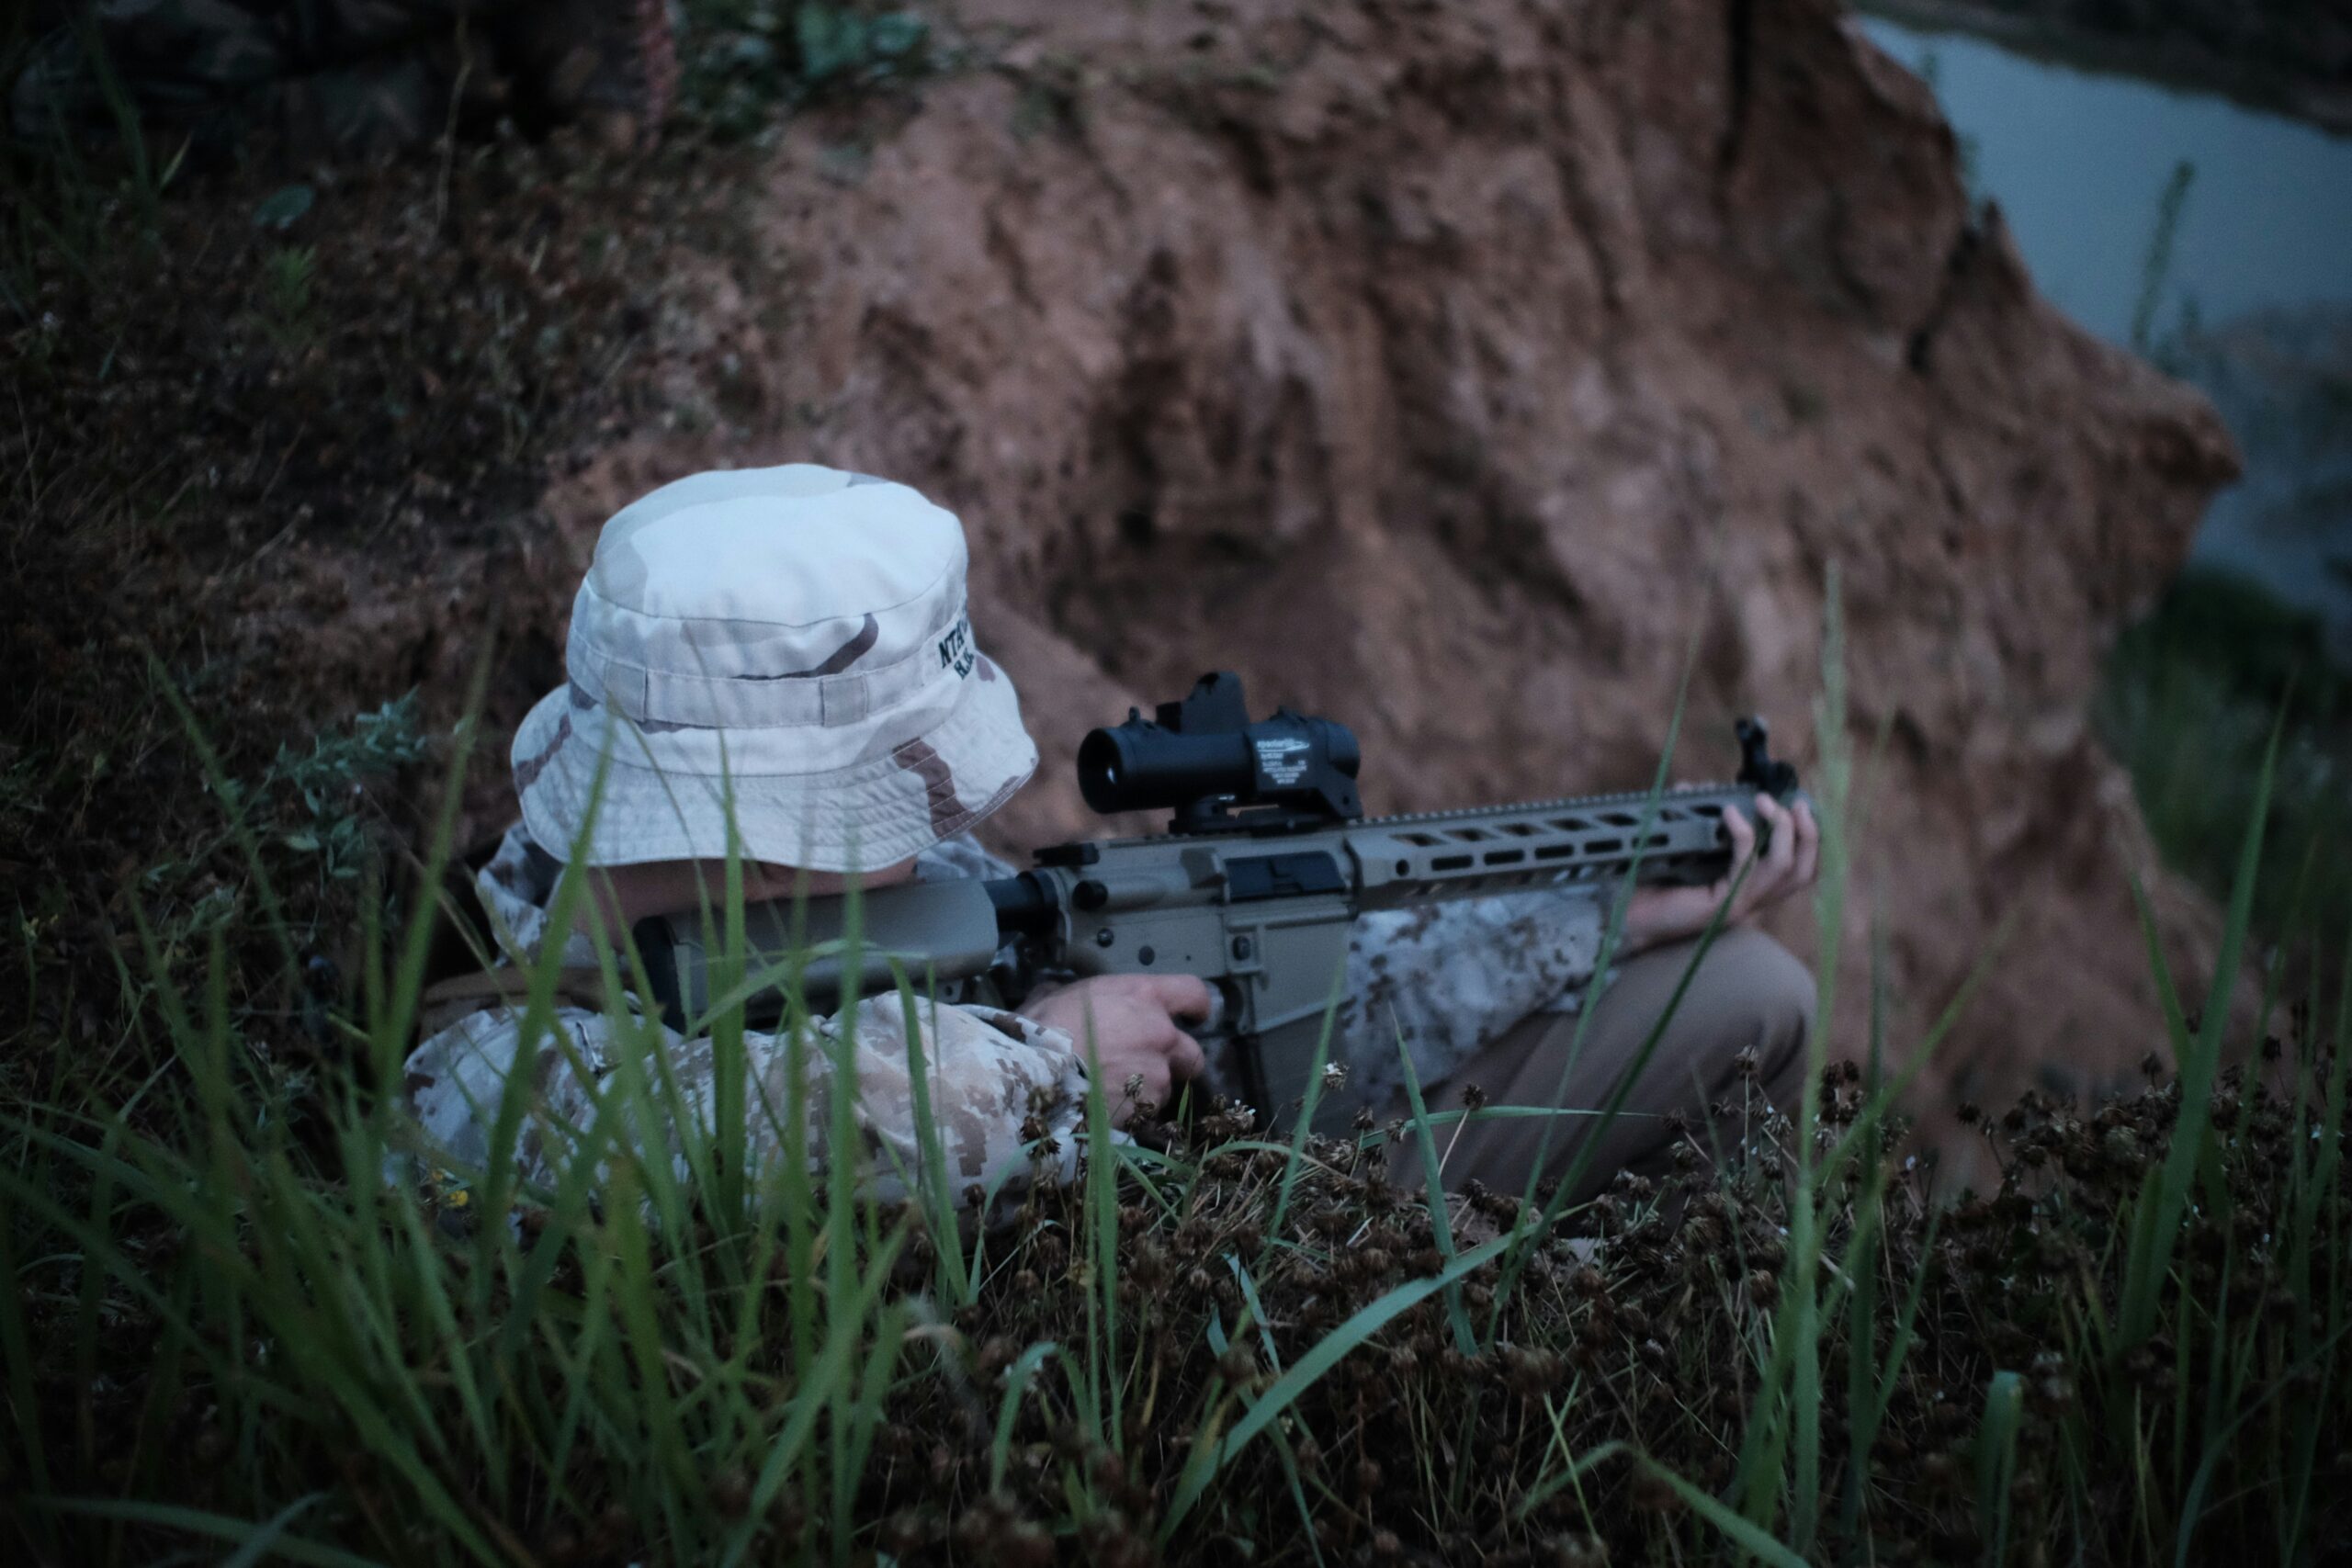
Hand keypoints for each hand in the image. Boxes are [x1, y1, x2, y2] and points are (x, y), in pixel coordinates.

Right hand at [1020, 974, 1211, 1126]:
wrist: (1033, 1078)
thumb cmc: (1042, 1030)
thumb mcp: (1056, 997)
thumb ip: (1075, 996)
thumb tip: (1059, 995)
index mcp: (1143, 997)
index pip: (1193, 993)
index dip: (1195, 1006)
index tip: (1192, 1016)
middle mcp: (1161, 1035)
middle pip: (1193, 1053)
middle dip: (1175, 1062)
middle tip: (1145, 1068)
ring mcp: (1158, 1076)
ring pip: (1166, 1087)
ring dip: (1147, 1091)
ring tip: (1111, 1095)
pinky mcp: (1146, 1110)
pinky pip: (1146, 1114)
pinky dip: (1131, 1114)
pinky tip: (1104, 1112)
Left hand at [1622, 794, 1818, 952]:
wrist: (1625, 920)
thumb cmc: (1651, 886)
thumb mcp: (1681, 850)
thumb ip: (1694, 823)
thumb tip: (1694, 786)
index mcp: (1749, 889)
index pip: (1800, 870)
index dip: (1810, 839)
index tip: (1801, 806)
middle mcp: (1751, 901)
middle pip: (1804, 872)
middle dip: (1809, 833)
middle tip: (1797, 803)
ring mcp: (1738, 907)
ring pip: (1784, 869)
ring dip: (1781, 829)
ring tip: (1765, 801)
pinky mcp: (1721, 907)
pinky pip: (1745, 867)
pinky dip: (1744, 835)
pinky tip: (1730, 813)